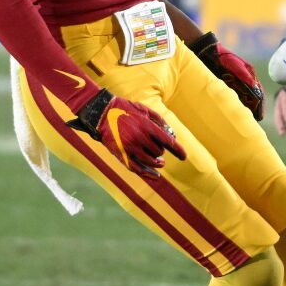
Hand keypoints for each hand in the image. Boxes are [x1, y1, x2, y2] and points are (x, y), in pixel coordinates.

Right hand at [68, 89, 185, 177]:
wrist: (101, 113)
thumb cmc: (125, 110)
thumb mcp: (145, 110)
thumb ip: (160, 122)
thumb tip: (172, 135)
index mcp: (147, 126)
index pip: (167, 141)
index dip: (177, 150)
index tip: (184, 157)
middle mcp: (139, 138)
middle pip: (158, 152)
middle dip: (161, 151)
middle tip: (158, 147)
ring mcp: (129, 148)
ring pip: (150, 161)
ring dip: (157, 163)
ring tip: (160, 162)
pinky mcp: (121, 155)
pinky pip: (137, 169)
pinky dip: (148, 174)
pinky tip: (156, 176)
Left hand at [190, 32, 265, 120]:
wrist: (207, 53)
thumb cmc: (223, 58)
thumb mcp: (235, 65)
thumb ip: (244, 75)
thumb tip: (254, 86)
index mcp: (250, 77)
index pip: (259, 93)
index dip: (260, 105)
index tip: (260, 116)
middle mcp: (245, 82)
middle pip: (252, 99)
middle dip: (253, 109)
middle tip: (252, 121)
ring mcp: (236, 85)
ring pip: (243, 100)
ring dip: (244, 108)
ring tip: (244, 120)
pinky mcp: (226, 87)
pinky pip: (233, 99)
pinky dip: (235, 106)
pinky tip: (233, 113)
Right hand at [273, 84, 285, 135]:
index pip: (285, 102)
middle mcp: (282, 96)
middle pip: (279, 109)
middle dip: (280, 121)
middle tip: (283, 132)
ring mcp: (282, 100)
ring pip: (278, 112)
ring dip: (280, 123)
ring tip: (283, 134)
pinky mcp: (284, 103)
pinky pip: (281, 113)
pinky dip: (282, 121)